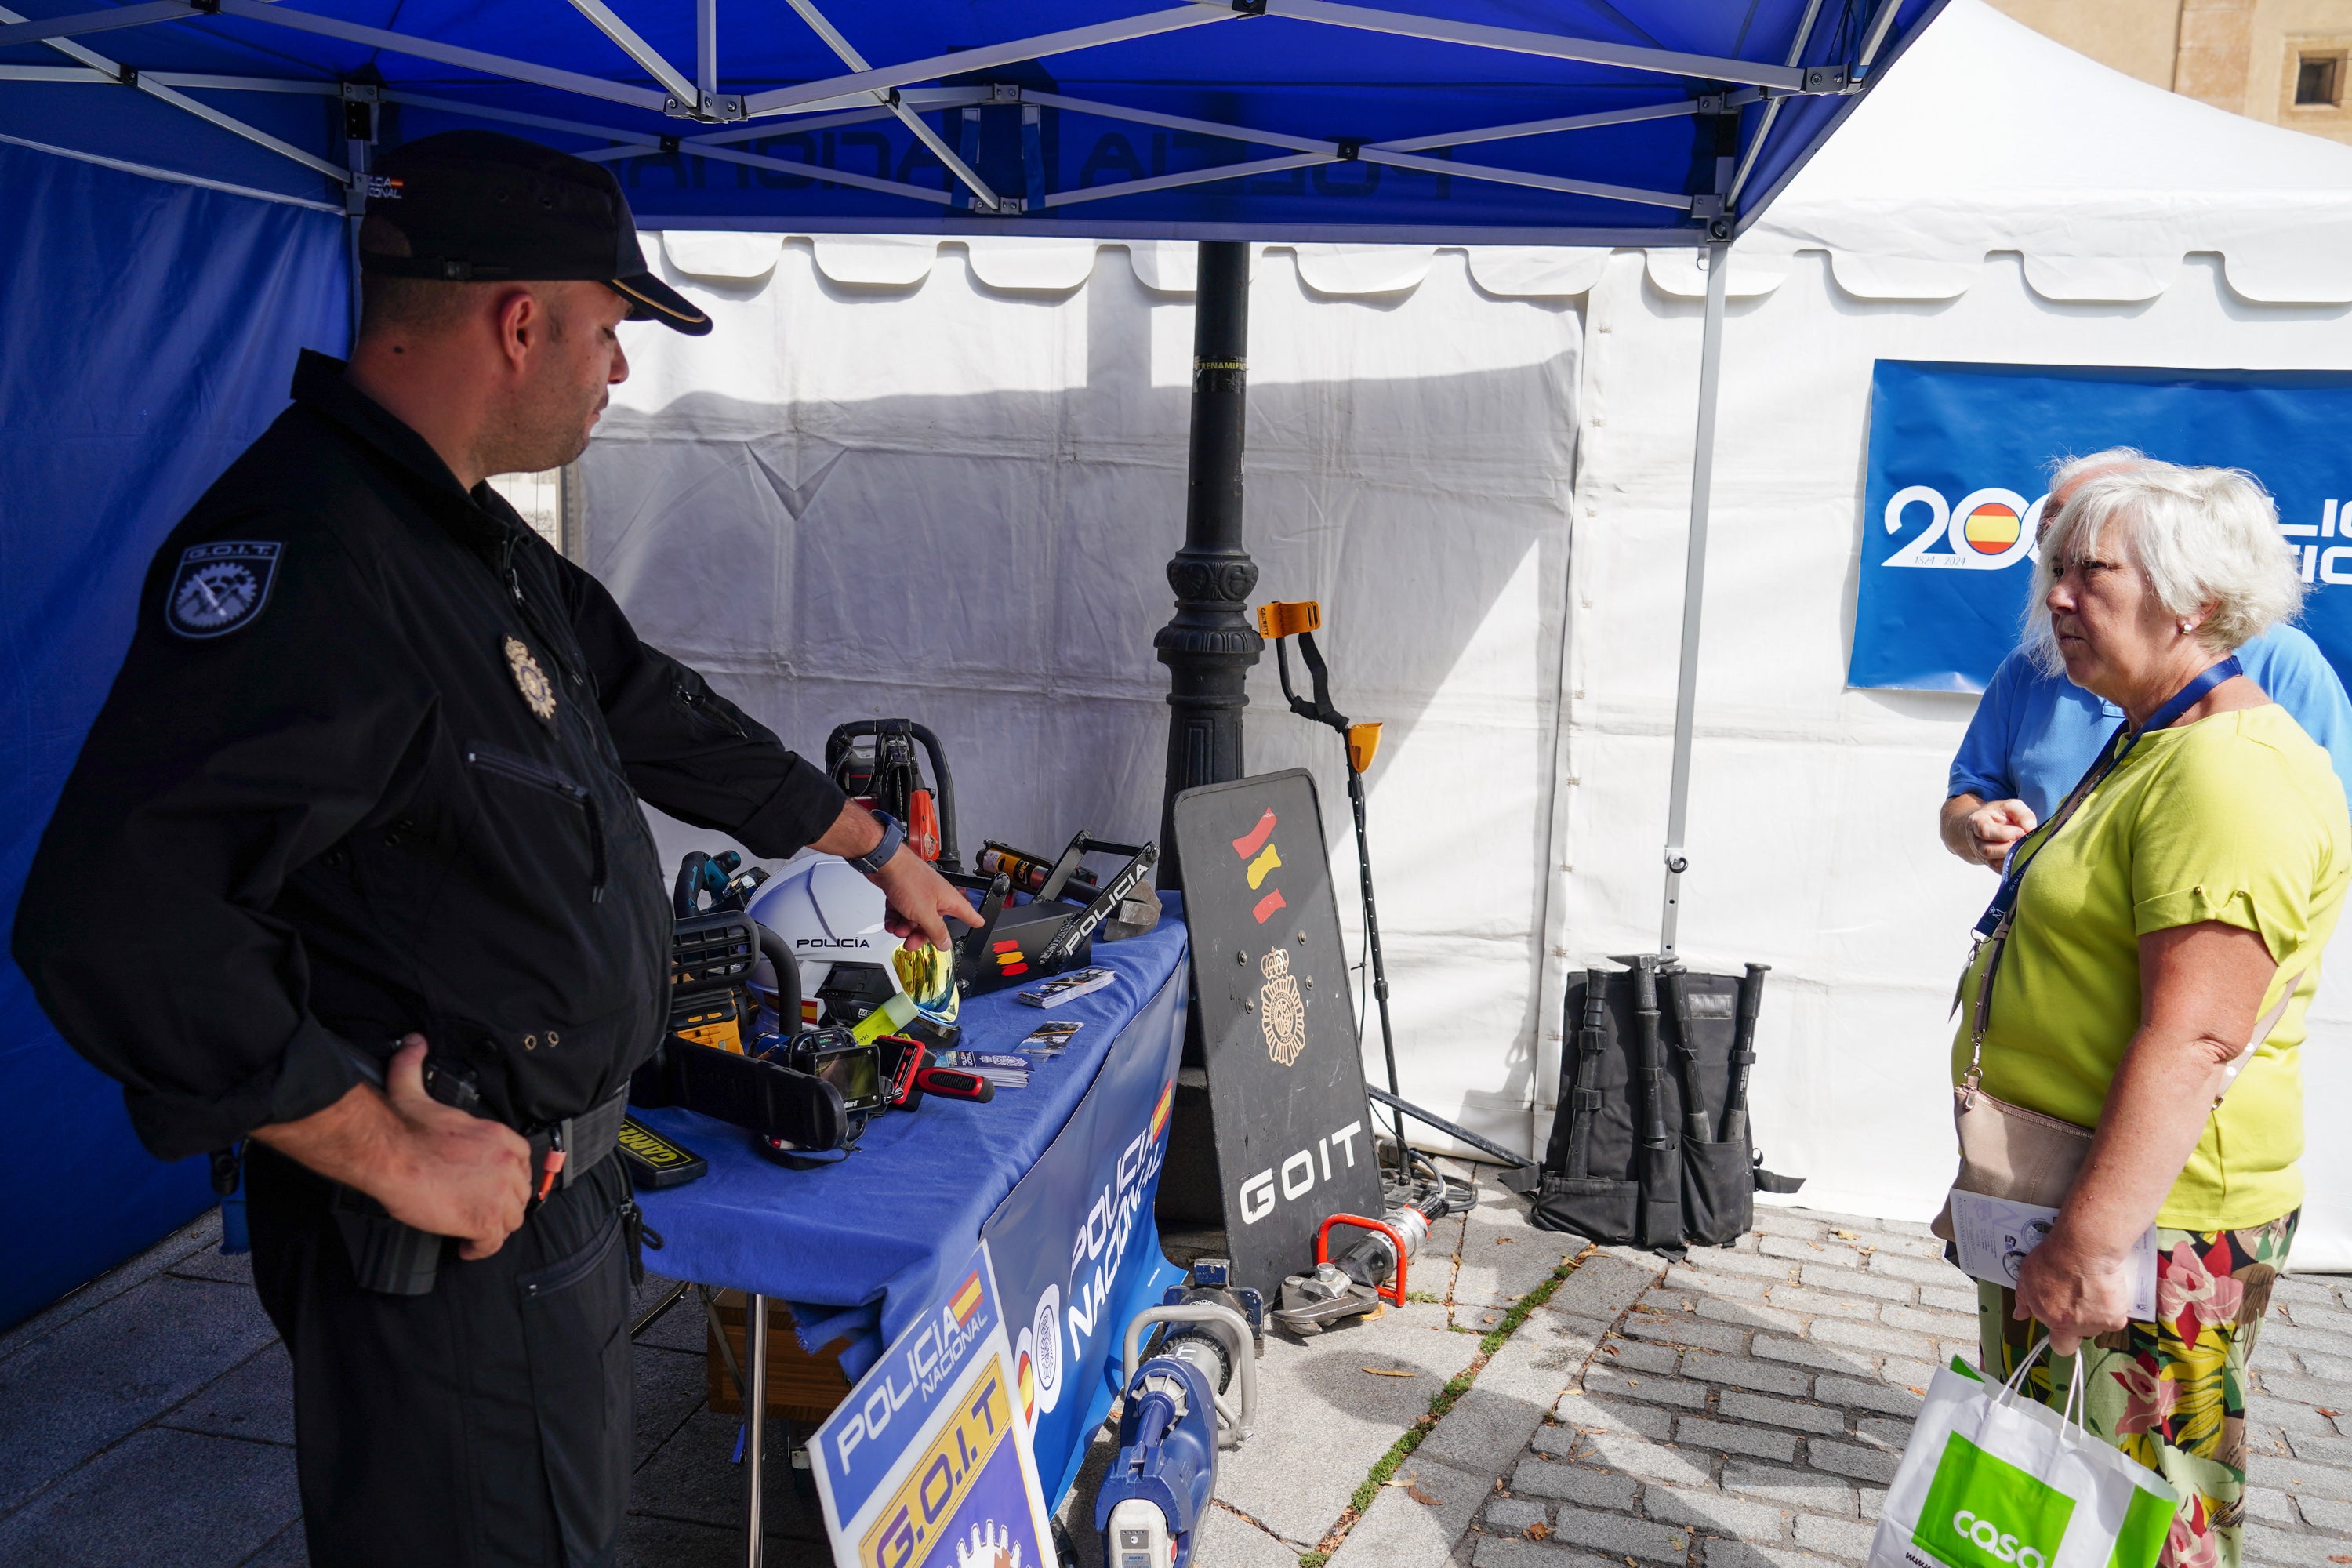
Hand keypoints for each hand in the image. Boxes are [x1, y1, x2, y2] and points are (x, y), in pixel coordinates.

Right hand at [374, 1034, 533, 1259]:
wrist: (391, 1153)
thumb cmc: (404, 1127)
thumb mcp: (413, 1089)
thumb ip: (414, 1066)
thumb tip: (412, 1042)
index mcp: (501, 1138)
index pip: (521, 1164)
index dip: (506, 1179)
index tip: (488, 1188)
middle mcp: (509, 1164)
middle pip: (518, 1194)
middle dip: (501, 1205)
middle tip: (478, 1212)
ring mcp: (500, 1194)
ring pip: (509, 1220)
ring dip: (493, 1228)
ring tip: (473, 1233)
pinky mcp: (484, 1221)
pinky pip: (493, 1243)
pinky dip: (480, 1249)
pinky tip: (465, 1249)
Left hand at [869, 847, 983, 949]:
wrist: (886, 863)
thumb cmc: (909, 878)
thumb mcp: (925, 913)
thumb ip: (936, 931)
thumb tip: (946, 944)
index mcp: (948, 900)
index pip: (967, 913)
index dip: (974, 920)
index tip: (979, 925)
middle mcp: (936, 898)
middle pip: (934, 924)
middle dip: (921, 935)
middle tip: (911, 943)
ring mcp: (919, 895)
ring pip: (915, 920)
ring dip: (905, 929)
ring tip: (898, 930)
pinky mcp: (903, 894)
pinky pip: (901, 913)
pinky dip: (896, 920)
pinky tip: (891, 924)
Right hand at [1967, 799, 2036, 869]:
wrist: (1990, 826)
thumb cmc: (2001, 815)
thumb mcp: (2011, 807)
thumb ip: (2022, 814)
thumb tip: (2031, 829)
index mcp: (1977, 822)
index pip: (1985, 831)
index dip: (2004, 834)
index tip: (2021, 832)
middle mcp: (1976, 841)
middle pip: (1988, 850)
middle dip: (2009, 847)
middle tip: (2024, 842)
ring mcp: (1982, 856)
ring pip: (1994, 863)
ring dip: (2013, 857)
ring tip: (2025, 849)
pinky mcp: (1992, 866)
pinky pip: (2002, 871)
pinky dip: (2015, 866)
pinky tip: (2024, 858)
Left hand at [2013, 1226, 2134, 1354]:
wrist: (2084, 1248)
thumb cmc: (2053, 1258)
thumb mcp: (2027, 1276)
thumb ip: (2024, 1300)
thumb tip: (2019, 1316)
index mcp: (2053, 1320)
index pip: (2060, 1346)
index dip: (2061, 1339)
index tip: (2061, 1325)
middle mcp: (2075, 1326)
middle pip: (2080, 1335)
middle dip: (2080, 1327)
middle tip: (2079, 1304)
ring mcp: (2097, 1323)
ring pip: (2098, 1324)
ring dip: (2095, 1312)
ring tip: (2091, 1288)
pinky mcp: (2116, 1316)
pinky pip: (2116, 1316)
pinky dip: (2112, 1305)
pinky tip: (2106, 1288)